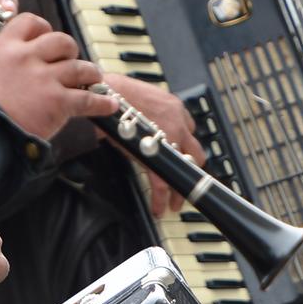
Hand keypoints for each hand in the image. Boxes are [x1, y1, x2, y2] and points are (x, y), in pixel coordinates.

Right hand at [0, 16, 119, 140]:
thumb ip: (5, 66)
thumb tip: (21, 69)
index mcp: (5, 48)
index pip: (31, 23)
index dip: (44, 30)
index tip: (48, 39)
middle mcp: (27, 58)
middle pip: (61, 41)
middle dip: (70, 51)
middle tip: (71, 62)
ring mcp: (44, 79)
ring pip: (79, 67)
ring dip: (90, 74)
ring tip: (94, 80)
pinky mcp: (58, 102)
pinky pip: (87, 99)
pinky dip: (101, 102)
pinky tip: (108, 105)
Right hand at [101, 73, 206, 215]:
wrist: (107, 95)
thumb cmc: (115, 98)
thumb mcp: (138, 102)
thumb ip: (146, 115)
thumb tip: (137, 125)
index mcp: (174, 107)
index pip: (188, 130)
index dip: (184, 147)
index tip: (180, 157)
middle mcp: (178, 121)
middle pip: (195, 153)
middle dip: (190, 171)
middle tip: (184, 184)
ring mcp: (171, 137)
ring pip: (184, 168)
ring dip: (180, 189)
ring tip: (175, 203)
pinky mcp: (157, 153)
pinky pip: (164, 180)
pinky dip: (162, 197)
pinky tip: (158, 208)